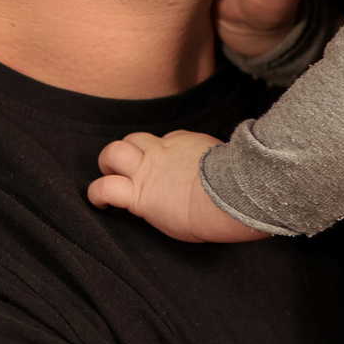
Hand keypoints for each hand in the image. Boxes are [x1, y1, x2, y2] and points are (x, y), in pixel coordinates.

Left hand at [89, 132, 269, 243]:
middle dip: (129, 152)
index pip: (167, 141)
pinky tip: (100, 204)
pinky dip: (97, 194)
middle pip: (135, 139)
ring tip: (110, 179)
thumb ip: (226, 163)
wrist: (227, 198)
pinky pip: (105, 188)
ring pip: (113, 153)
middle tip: (131, 170)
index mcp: (187, 144)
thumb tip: (245, 166)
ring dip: (108, 165)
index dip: (162, 154)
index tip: (170, 171)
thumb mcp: (233, 164)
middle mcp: (163, 152)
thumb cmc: (238, 187)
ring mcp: (147, 171)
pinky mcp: (137, 194)